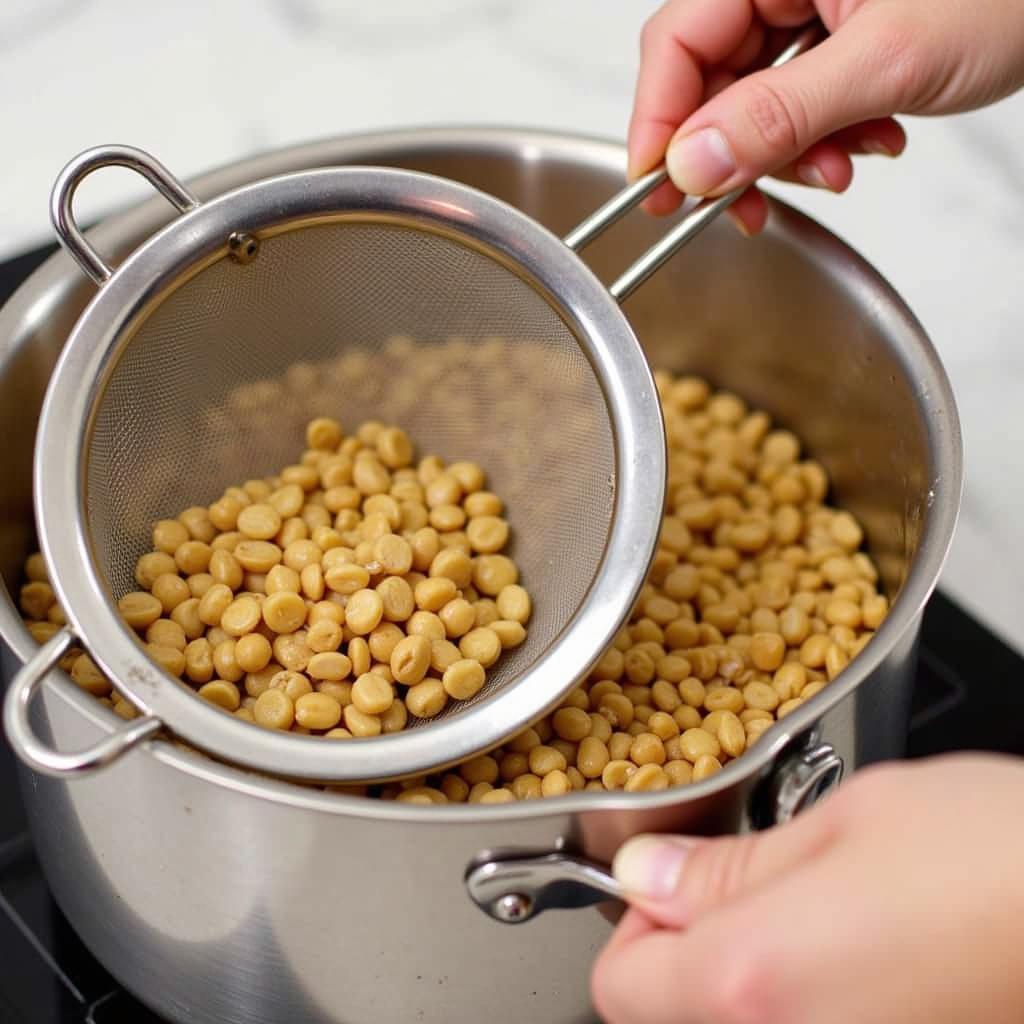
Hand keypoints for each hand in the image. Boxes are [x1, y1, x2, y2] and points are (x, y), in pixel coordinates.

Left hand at [592, 753, 1023, 1023]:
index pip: (618, 983)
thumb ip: (734, 866)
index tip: (677, 885)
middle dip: (693, 955)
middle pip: (671, 1020)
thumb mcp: (852, 822)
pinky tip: (871, 965)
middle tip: (760, 893)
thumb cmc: (1011, 858)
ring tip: (829, 924)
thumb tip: (648, 876)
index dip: (637, 923)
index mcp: (756, 984)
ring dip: (757, 984)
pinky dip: (818, 1007)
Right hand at [630, 0, 1023, 232]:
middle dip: (737, 150)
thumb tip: (692, 163)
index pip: (677, 41)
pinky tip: (864, 143)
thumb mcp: (886, 60)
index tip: (659, 190)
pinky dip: (821, 138)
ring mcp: (809, 6)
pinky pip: (796, 100)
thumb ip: (779, 115)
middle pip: (709, 76)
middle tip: (744, 206)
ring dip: (788, 153)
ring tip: (841, 167)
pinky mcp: (836, 35)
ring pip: (752, 98)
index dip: (658, 121)